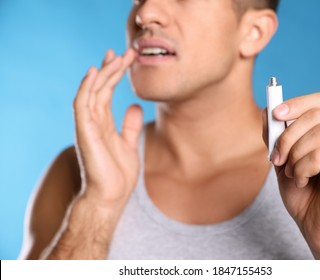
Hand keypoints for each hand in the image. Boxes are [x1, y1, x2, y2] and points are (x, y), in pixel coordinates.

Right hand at [73, 49, 142, 210]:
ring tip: (116, 56)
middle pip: (100, 87)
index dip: (115, 74)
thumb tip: (134, 106)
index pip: (107, 91)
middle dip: (112, 68)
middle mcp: (94, 121)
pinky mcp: (84, 131)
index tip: (126, 58)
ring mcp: (87, 125)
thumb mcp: (129, 144)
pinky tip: (94, 72)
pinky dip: (86, 87)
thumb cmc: (118, 174)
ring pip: (92, 91)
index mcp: (104, 123)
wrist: (111, 196)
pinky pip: (82, 104)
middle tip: (126, 51)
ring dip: (103, 73)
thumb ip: (129, 125)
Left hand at [262, 92, 319, 258]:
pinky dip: (301, 169)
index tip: (276, 114)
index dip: (298, 102)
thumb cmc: (305, 197)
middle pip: (318, 115)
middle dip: (287, 136)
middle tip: (277, 159)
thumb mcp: (284, 162)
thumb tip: (267, 111)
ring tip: (293, 173)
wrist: (319, 231)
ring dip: (295, 154)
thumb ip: (277, 138)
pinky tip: (302, 181)